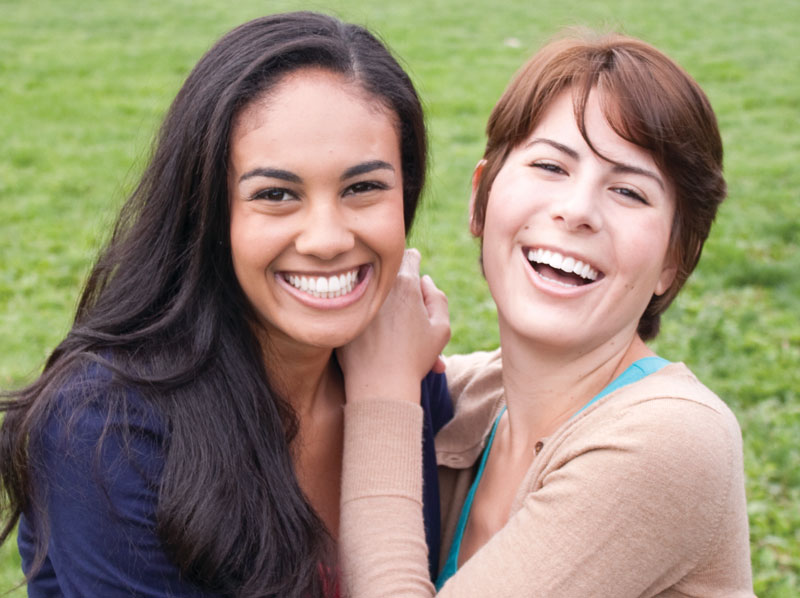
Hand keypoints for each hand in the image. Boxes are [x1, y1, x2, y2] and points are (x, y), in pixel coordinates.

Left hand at [337, 249, 449, 403]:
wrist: (381, 386)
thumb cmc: (415, 358)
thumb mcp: (441, 328)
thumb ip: (437, 297)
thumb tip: (424, 280)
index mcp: (406, 283)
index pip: (409, 256)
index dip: (414, 263)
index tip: (414, 272)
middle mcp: (378, 286)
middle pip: (388, 272)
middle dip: (398, 281)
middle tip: (404, 299)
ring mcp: (356, 299)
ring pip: (370, 289)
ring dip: (379, 299)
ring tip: (391, 326)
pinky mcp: (340, 315)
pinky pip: (352, 306)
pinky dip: (362, 316)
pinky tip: (372, 339)